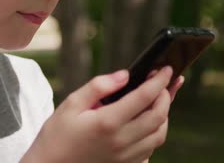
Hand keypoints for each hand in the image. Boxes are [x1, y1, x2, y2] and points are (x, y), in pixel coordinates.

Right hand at [22, 66, 183, 162]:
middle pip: (158, 116)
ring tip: (158, 100)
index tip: (166, 69)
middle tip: (165, 82)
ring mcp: (126, 157)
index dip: (159, 81)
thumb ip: (99, 86)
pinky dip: (154, 134)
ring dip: (164, 116)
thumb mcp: (71, 104)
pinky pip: (150, 150)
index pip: (145, 97)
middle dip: (166, 96)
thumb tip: (124, 75)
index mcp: (108, 122)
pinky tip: (147, 123)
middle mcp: (121, 141)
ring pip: (159, 135)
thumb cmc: (57, 136)